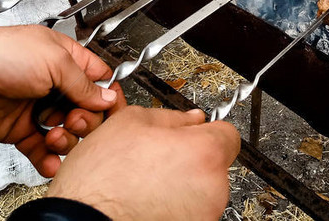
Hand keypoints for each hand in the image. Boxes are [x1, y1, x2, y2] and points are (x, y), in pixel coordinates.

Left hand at [0, 25, 121, 176]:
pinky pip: (42, 150)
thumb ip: (84, 83)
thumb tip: (107, 98)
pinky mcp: (22, 131)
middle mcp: (55, 85)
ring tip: (54, 136)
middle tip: (73, 119)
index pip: (99, 81)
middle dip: (87, 120)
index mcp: (67, 61)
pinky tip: (52, 161)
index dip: (108, 97)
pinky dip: (49, 159)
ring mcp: (39, 109)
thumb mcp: (54, 61)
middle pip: (88, 111)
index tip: (111, 110)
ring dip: (67, 140)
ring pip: (68, 133)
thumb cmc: (3, 55)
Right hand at [48, 106, 240, 219]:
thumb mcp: (130, 123)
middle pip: (213, 163)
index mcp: (204, 152)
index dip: (205, 130)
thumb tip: (191, 119)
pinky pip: (188, 211)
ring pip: (201, 189)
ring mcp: (204, 215)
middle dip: (190, 157)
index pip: (228, 133)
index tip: (191, 134)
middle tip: (158, 158)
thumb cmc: (101, 181)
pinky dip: (172, 206)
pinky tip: (146, 201)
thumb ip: (171, 117)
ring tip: (146, 182)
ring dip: (181, 183)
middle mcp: (213, 187)